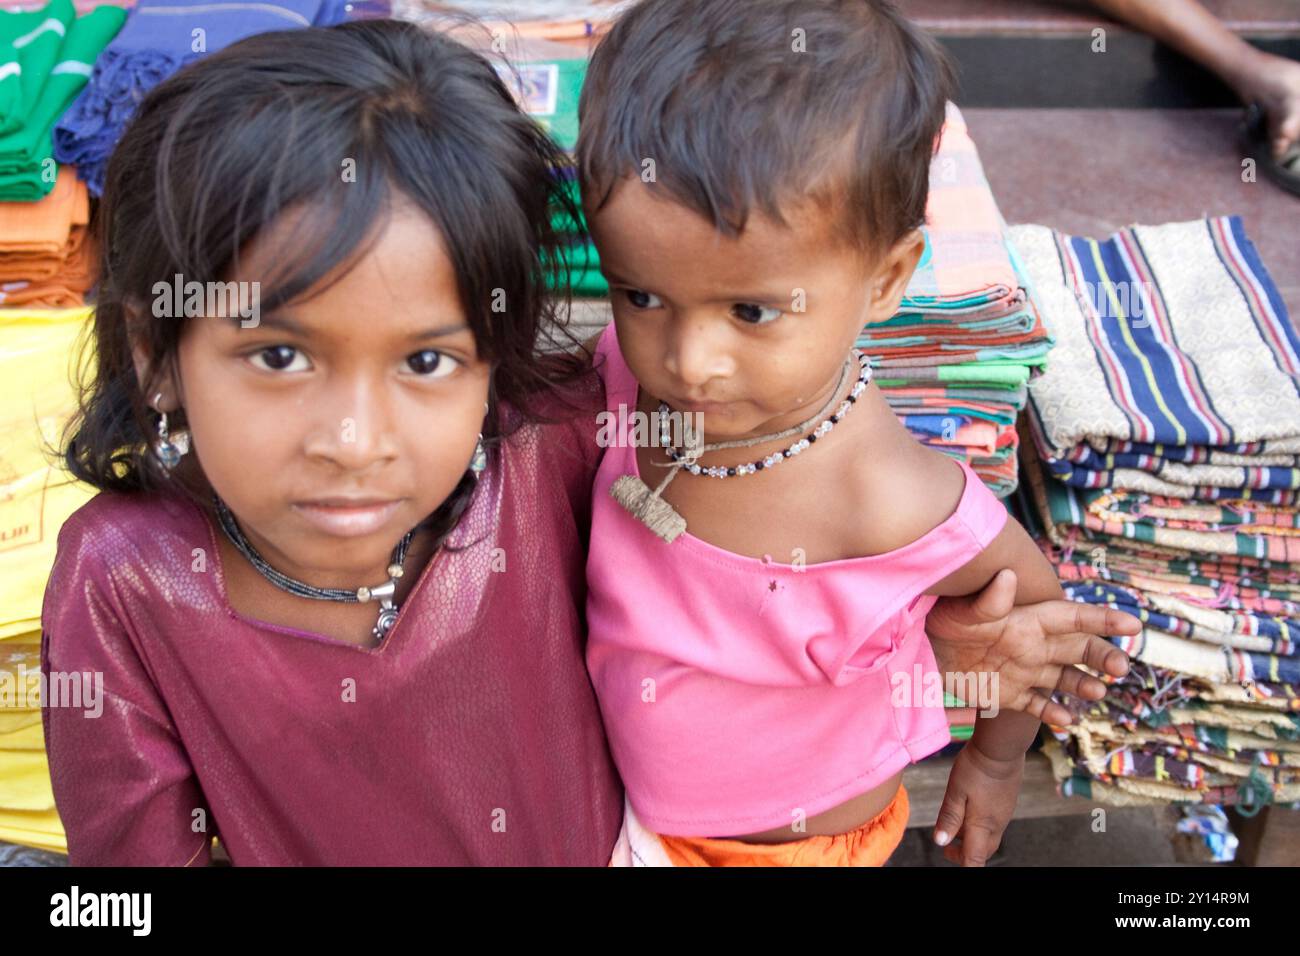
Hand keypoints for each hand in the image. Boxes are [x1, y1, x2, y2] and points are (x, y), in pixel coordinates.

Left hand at [927, 568, 1138, 725]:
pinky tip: (1066, 720)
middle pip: (1079, 649)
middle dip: (1102, 656)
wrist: (921, 646)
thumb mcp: (964, 609)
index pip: (1073, 617)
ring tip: (1098, 692)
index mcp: (1029, 620)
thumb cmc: (945, 617)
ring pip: (1065, 678)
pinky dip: (1052, 713)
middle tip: (1120, 668)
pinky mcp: (1010, 694)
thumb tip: (1006, 577)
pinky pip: (1038, 705)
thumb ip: (989, 599)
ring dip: (1084, 685)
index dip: (1103, 620)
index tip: (1133, 624)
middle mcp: (1034, 645)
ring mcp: (1025, 671)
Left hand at [933, 740, 1024, 865]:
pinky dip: (981, 825)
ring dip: (973, 838)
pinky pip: (995, 823)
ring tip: (956, 824)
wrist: (1001, 747)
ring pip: (989, 837)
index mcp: (983, 825)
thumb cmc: (976, 768)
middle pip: (983, 851)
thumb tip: (940, 842)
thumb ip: (949, 817)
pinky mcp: (1007, 803)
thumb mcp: (955, 791)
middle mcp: (997, 824)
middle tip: (948, 845)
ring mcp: (1004, 814)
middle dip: (965, 853)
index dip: (960, 862)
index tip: (946, 853)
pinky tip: (971, 808)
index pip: (974, 858)